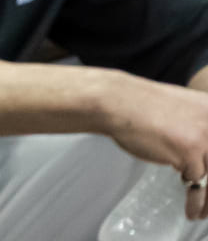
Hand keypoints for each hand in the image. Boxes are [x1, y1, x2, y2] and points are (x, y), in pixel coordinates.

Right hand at [99, 74, 207, 220]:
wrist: (116, 102)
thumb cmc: (137, 105)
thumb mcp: (179, 111)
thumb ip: (196, 127)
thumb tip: (200, 154)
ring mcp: (204, 136)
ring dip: (207, 201)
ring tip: (202, 213)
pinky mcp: (189, 151)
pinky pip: (197, 183)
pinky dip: (194, 199)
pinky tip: (191, 208)